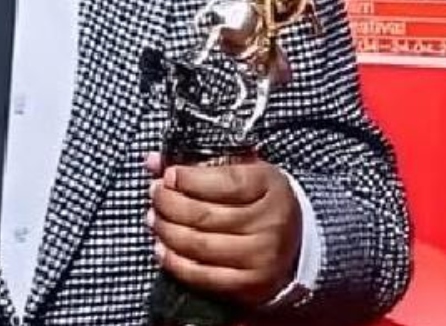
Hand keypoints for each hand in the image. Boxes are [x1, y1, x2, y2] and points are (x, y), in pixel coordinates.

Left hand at [146, 151, 302, 307]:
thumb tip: (152, 161)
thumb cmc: (257, 199)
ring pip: (198, 244)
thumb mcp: (238, 170)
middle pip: (204, 215)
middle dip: (169, 203)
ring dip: (167, 231)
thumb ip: (197, 163)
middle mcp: (270, 222)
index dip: (189, 179)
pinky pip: (202, 276)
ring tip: (154, 218)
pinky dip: (174, 262)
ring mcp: (261, 257)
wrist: (293, 242)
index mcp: (270, 186)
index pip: (224, 182)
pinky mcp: (249, 285)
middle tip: (155, 194)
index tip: (168, 175)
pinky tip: (161, 248)